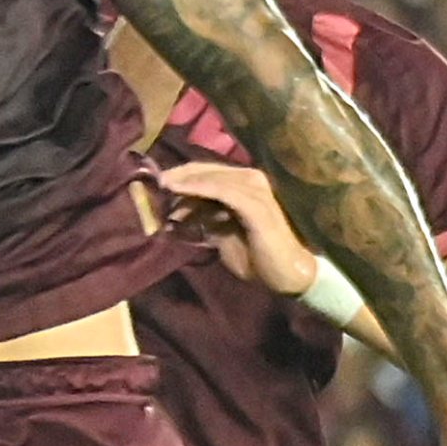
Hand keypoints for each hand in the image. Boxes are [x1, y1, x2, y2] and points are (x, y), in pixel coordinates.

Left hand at [152, 159, 320, 298]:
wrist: (290, 275)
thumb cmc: (260, 257)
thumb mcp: (224, 235)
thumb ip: (206, 221)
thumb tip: (180, 213)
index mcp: (247, 187)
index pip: (211, 172)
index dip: (185, 175)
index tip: (160, 182)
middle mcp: (254, 181)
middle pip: (210, 169)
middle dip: (181, 174)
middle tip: (156, 181)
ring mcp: (258, 190)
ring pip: (215, 177)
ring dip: (186, 179)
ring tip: (164, 184)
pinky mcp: (258, 204)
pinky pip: (224, 190)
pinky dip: (200, 188)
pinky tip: (180, 189)